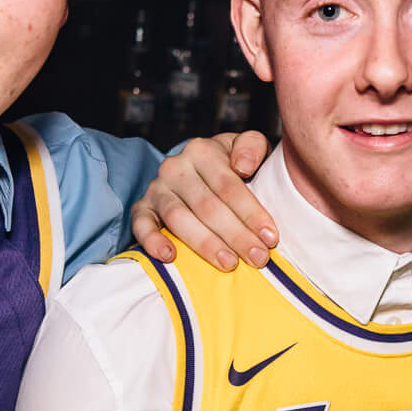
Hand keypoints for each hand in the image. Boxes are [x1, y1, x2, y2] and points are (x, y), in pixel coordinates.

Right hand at [130, 133, 276, 269]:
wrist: (195, 168)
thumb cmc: (229, 163)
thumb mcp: (245, 147)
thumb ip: (252, 147)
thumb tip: (243, 166)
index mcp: (202, 151)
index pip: (229, 186)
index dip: (251, 213)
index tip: (270, 238)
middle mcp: (176, 167)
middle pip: (207, 206)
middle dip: (235, 235)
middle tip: (257, 258)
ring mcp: (156, 188)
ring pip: (178, 218)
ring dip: (205, 244)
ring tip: (228, 263)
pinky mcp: (142, 207)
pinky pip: (141, 225)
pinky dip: (152, 241)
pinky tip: (170, 257)